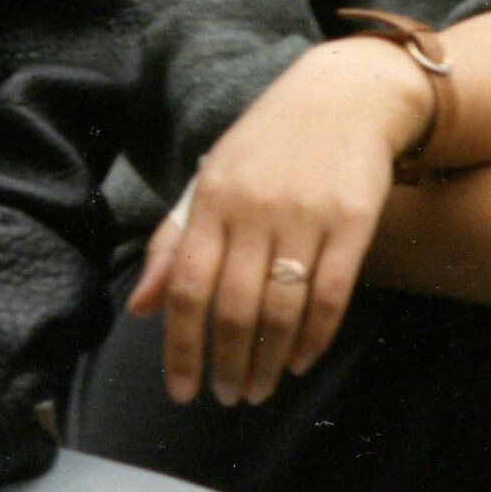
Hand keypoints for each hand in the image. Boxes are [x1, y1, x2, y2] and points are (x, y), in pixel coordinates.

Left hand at [129, 35, 423, 406]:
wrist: (345, 95)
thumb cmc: (269, 145)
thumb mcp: (211, 181)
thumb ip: (173, 244)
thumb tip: (138, 308)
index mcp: (211, 200)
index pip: (185, 287)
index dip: (180, 347)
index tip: (181, 390)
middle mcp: (254, 209)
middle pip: (233, 307)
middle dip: (226, 364)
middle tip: (228, 396)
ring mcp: (305, 215)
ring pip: (281, 308)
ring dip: (267, 361)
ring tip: (259, 389)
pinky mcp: (352, 222)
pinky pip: (331, 295)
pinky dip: (315, 338)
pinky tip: (301, 361)